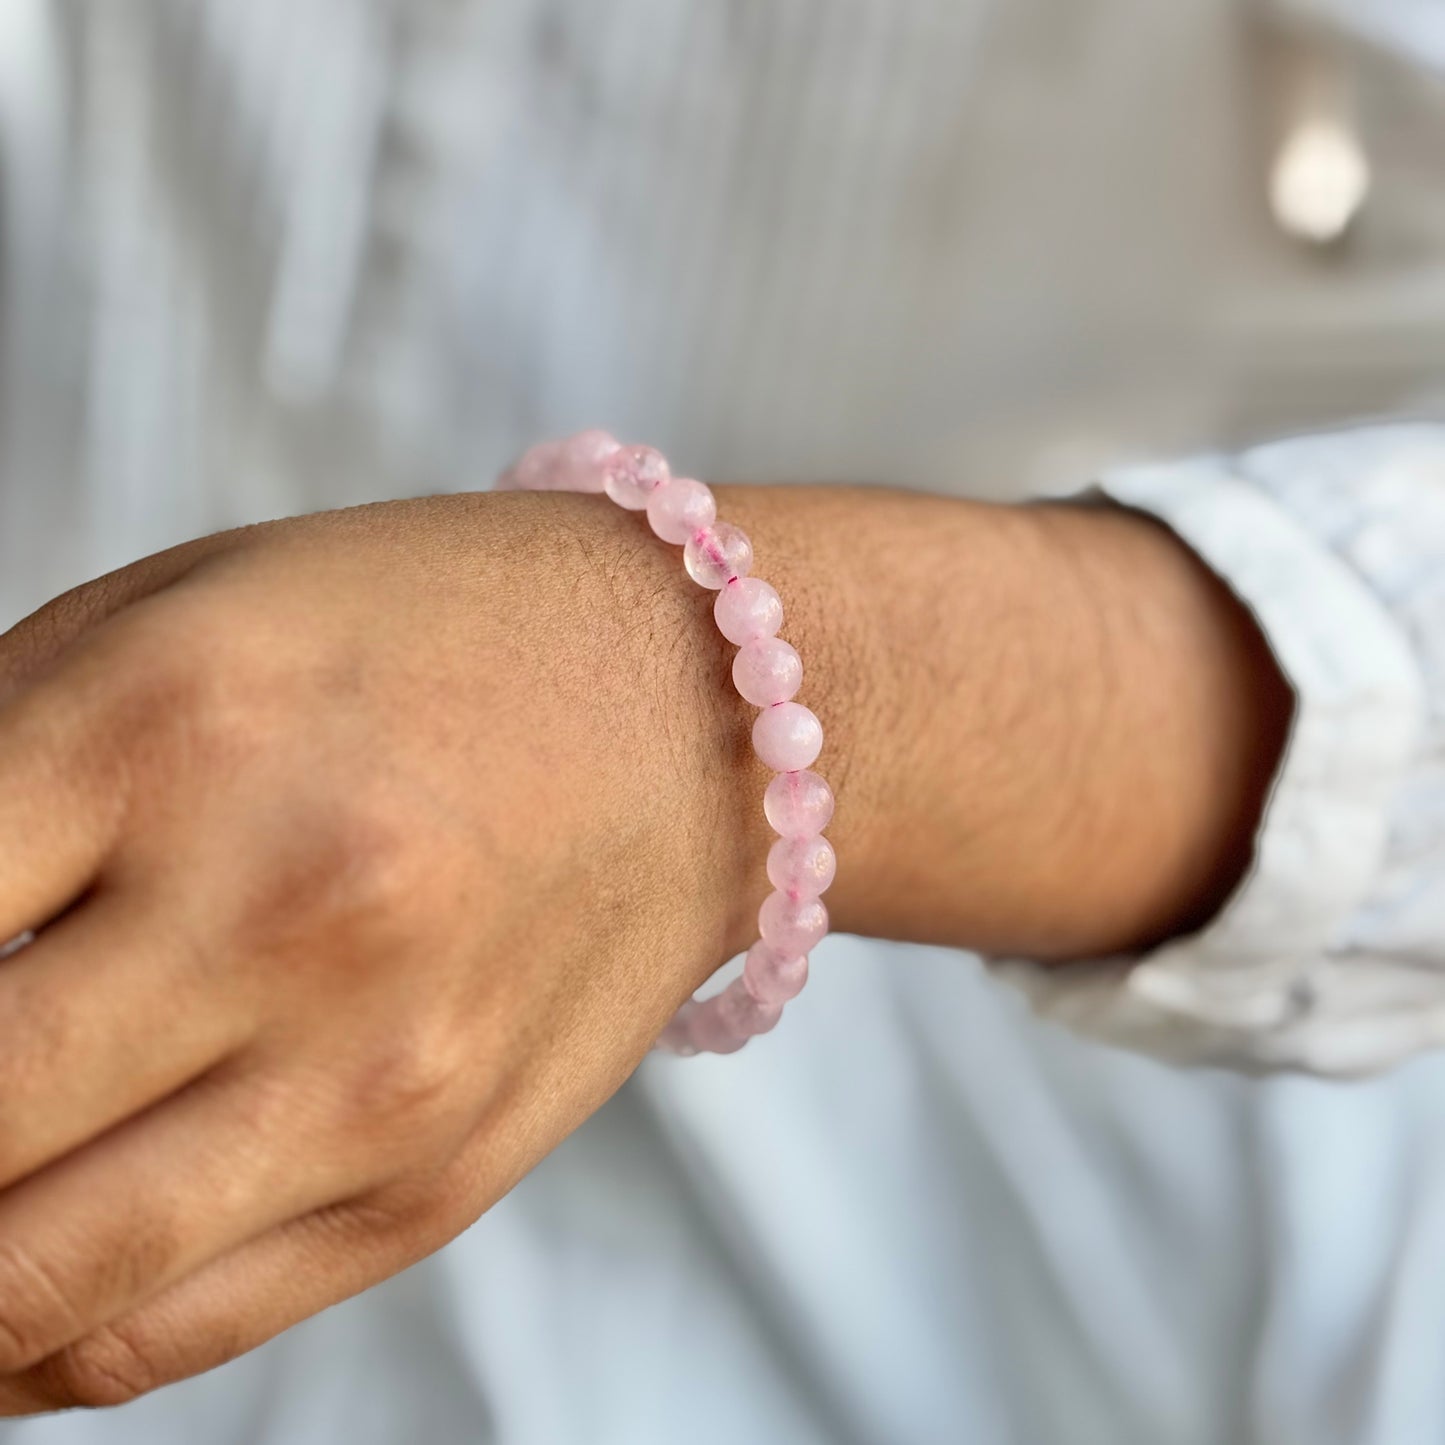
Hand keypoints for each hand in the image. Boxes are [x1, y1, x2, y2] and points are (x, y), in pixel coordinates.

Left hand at [0, 492, 770, 1410]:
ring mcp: (372, 1071)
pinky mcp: (436, 1177)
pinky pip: (164, 1338)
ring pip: (22, 1293)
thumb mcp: (176, 618)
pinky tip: (14, 1276)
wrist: (699, 709)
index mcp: (173, 726)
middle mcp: (280, 912)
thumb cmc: (436, 636)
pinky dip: (34, 1342)